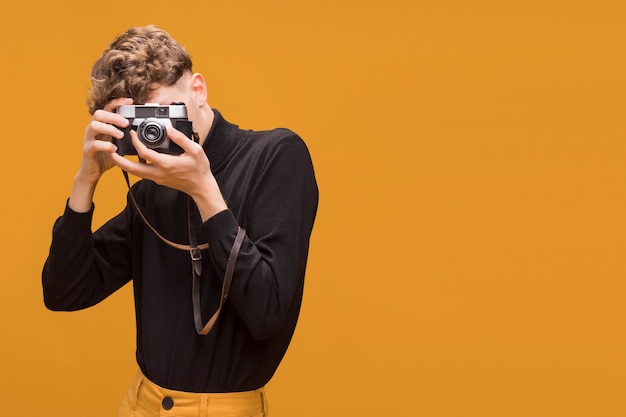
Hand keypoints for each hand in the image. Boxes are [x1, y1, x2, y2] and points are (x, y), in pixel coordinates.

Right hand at [69, 98, 131, 211]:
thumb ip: (127, 136)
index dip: (118, 102)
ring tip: (121, 135)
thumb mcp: (119, 143)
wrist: (92, 171)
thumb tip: (144, 133)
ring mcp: (89, 139)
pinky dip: (106, 146)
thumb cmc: (106, 156)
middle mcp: (93, 129)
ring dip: (109, 129)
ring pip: (94, 126)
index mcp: (102, 125)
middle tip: (126, 123)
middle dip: (114, 116)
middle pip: (99, 114)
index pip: (107, 108)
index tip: (131, 101)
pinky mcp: (88, 150)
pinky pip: (94, 145)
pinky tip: (114, 149)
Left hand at [109, 125, 227, 220]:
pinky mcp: (158, 180)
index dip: (136, 142)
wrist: (201, 187)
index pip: (144, 153)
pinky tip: (133, 159)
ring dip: (124, 165)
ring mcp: (157, 178)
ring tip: (116, 155)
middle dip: (119, 160)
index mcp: (166, 164)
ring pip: (135, 173)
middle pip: (132, 168)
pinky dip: (134, 167)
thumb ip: (182, 139)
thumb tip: (170, 129)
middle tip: (109, 150)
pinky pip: (142, 174)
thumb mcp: (195, 150)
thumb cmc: (199, 169)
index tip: (132, 133)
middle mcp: (159, 173)